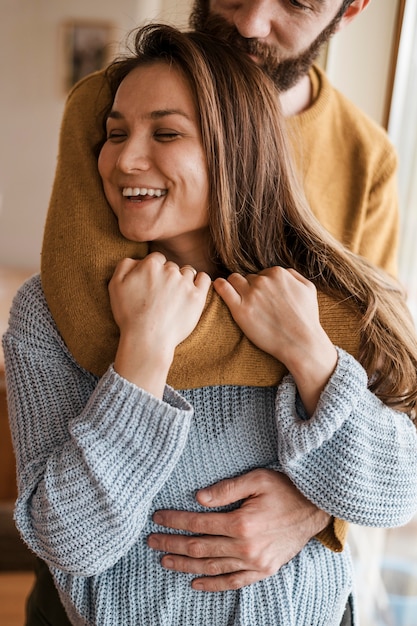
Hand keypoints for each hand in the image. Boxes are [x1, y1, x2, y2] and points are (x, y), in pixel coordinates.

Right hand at [109, 252, 210, 395]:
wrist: (147, 339)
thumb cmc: (129, 315)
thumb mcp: (115, 285)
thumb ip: (125, 265)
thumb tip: (138, 260)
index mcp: (151, 264)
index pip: (157, 259)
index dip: (154, 271)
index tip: (152, 285)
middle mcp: (169, 270)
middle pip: (172, 266)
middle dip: (168, 276)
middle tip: (162, 295)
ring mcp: (185, 283)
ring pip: (188, 272)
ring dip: (183, 280)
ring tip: (176, 296)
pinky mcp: (197, 296)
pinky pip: (205, 279)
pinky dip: (200, 282)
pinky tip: (194, 290)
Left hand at [147, 468, 329, 590]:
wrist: (315, 509)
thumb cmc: (285, 489)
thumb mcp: (257, 479)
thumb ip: (226, 489)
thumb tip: (198, 497)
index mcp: (242, 523)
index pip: (198, 524)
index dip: (175, 521)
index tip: (157, 518)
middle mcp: (246, 547)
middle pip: (199, 548)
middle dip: (172, 543)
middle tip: (151, 540)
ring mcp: (255, 563)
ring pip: (211, 567)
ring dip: (185, 564)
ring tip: (164, 559)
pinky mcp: (263, 571)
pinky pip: (232, 583)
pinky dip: (212, 584)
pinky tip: (194, 582)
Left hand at [213, 267, 336, 414]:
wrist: (300, 343)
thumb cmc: (306, 318)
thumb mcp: (308, 289)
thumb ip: (294, 275)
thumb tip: (282, 271)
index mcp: (278, 273)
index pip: (261, 273)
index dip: (262, 286)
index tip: (264, 298)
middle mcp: (263, 281)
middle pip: (248, 277)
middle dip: (250, 287)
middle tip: (255, 304)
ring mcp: (250, 294)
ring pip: (234, 280)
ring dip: (235, 287)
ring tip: (239, 299)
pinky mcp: (240, 309)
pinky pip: (223, 288)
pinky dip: (220, 286)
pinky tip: (219, 287)